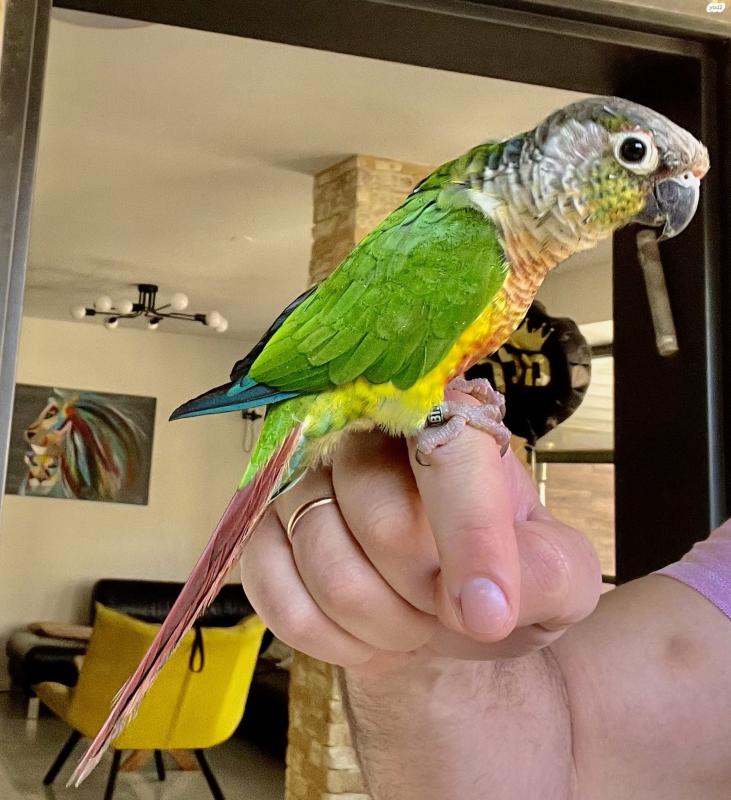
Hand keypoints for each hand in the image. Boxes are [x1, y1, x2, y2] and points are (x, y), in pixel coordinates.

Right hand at [241, 394, 601, 671]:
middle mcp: (366, 434)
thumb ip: (546, 574)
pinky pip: (277, 598)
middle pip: (383, 521)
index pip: (450, 456)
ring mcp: (305, 479)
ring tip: (411, 623)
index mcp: (448, 422)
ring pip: (327, 566)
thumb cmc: (499, 576)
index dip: (470, 535)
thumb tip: (484, 605)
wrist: (438, 606)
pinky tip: (362, 635)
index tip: (489, 613)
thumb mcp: (558, 578)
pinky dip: (331, 641)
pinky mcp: (263, 530)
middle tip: (447, 609)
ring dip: (380, 626)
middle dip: (425, 596)